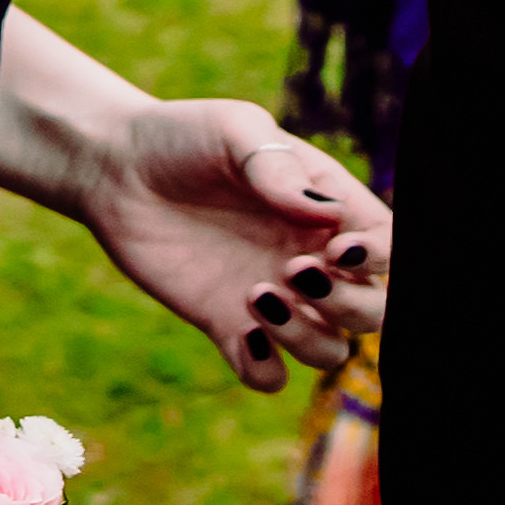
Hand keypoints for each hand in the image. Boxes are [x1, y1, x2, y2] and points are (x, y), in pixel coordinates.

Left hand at [73, 95, 387, 388]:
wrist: (116, 167)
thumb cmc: (184, 137)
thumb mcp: (234, 130)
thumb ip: (277, 166)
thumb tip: (324, 214)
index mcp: (330, 214)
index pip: (389, 251)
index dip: (379, 260)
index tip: (337, 250)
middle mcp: (312, 262)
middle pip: (372, 311)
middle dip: (348, 304)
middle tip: (293, 271)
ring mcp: (274, 298)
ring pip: (328, 350)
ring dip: (307, 338)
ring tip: (256, 294)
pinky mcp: (226, 324)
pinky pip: (264, 373)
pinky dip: (264, 369)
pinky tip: (240, 335)